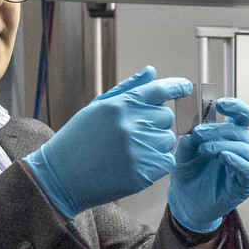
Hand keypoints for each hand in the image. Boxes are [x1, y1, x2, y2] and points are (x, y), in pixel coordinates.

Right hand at [23, 67, 189, 217]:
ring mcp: (140, 148)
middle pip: (167, 117)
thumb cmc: (78, 139)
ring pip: (168, 140)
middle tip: (136, 132)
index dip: (176, 87)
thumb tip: (151, 71)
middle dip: (157, 122)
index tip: (186, 88)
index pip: (159, 90)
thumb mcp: (97, 108)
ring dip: (157, 143)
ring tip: (132, 150)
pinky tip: (137, 163)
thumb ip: (127, 89)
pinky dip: (158, 162)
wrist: (62, 176)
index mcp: (120, 105)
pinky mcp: (144, 172)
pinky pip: (167, 161)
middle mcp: (132, 124)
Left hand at [167, 97, 248, 232]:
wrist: (186, 203)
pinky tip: (224, 158)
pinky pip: (247, 169)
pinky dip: (236, 161)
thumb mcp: (182, 154)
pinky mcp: (245, 183)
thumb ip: (188, 140)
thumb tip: (193, 129)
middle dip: (218, 129)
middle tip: (199, 133)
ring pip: (244, 148)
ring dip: (224, 145)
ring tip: (206, 149)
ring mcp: (245, 165)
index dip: (235, 107)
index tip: (221, 104)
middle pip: (240, 131)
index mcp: (228, 137)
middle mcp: (240, 148)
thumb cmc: (189, 176)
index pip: (240, 116)